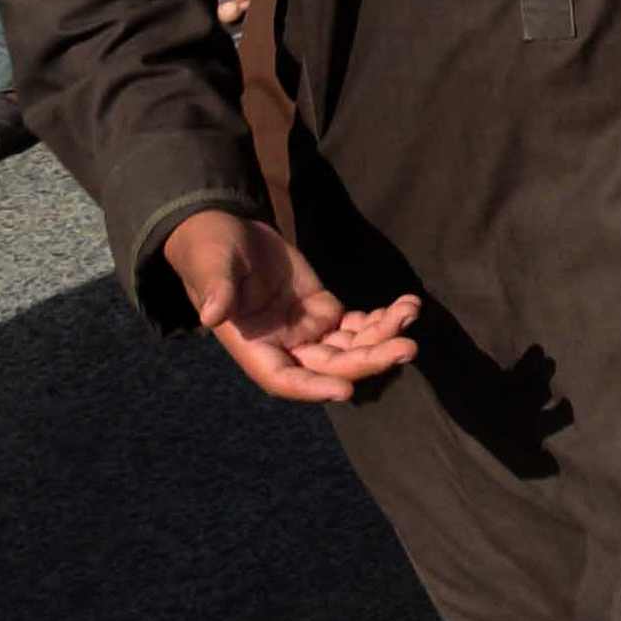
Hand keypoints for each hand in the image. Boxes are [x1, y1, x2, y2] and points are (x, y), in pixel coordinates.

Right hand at [162, 207, 420, 403]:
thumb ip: (215, 290)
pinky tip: (406, 305)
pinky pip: (358, 326)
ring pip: (352, 347)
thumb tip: (210, 314)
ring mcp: (308, 331)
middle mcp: (284, 347)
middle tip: (406, 348)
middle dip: (369, 360)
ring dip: (384, 336)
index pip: (284, 379)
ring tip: (410, 312)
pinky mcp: (324, 311)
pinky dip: (383, 319)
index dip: (313, 388)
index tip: (346, 390)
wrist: (230, 230)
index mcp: (253, 346)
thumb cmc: (211, 250)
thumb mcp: (211, 265)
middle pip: (331, 367)